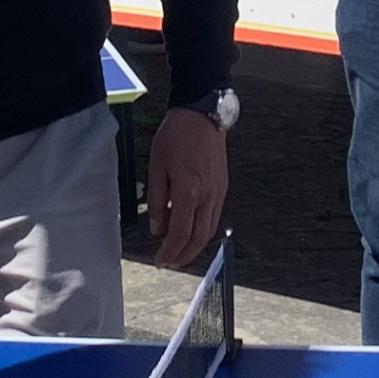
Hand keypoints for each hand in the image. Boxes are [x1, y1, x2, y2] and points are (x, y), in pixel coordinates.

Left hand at [145, 111, 229, 269]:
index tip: (159, 260)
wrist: (202, 115)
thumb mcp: (157, 166)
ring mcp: (218, 192)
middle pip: (198, 238)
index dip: (169, 252)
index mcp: (188, 192)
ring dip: (195, 246)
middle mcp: (207, 197)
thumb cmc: (176, 136)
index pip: (179, 233)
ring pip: (209, 230)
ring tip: (180, 252)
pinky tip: (192, 230)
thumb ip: (156, 200)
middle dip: (184, 256)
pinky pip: (214, 217)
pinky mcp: (222, 187)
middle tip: (170, 263)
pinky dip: (203, 230)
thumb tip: (157, 227)